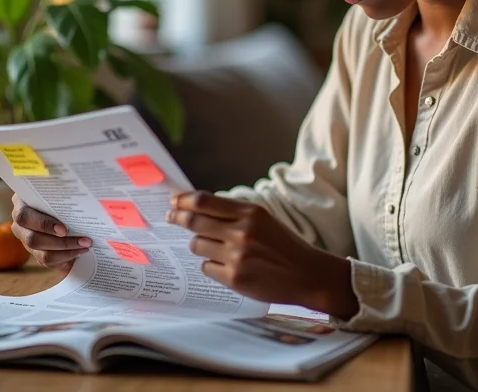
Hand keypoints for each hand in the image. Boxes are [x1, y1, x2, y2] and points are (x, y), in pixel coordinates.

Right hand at [10, 194, 91, 273]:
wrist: (57, 204)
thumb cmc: (58, 192)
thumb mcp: (57, 189)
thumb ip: (61, 189)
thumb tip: (80, 192)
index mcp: (21, 205)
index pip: (24, 216)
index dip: (44, 225)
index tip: (64, 229)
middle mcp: (20, 225)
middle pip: (33, 240)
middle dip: (61, 242)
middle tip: (84, 240)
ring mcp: (26, 241)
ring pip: (42, 254)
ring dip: (67, 252)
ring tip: (85, 246)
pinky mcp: (36, 253)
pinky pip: (48, 262)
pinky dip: (65, 258)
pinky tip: (80, 252)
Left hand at [167, 191, 357, 318]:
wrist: (306, 274)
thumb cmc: (283, 244)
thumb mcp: (263, 219)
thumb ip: (234, 213)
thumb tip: (199, 207)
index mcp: (250, 212)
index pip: (205, 201)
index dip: (184, 200)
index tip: (174, 200)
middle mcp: (242, 232)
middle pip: (195, 221)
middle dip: (178, 217)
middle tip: (171, 216)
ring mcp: (237, 256)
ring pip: (197, 245)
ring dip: (198, 243)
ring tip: (210, 244)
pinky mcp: (234, 278)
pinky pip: (206, 267)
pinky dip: (210, 263)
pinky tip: (224, 263)